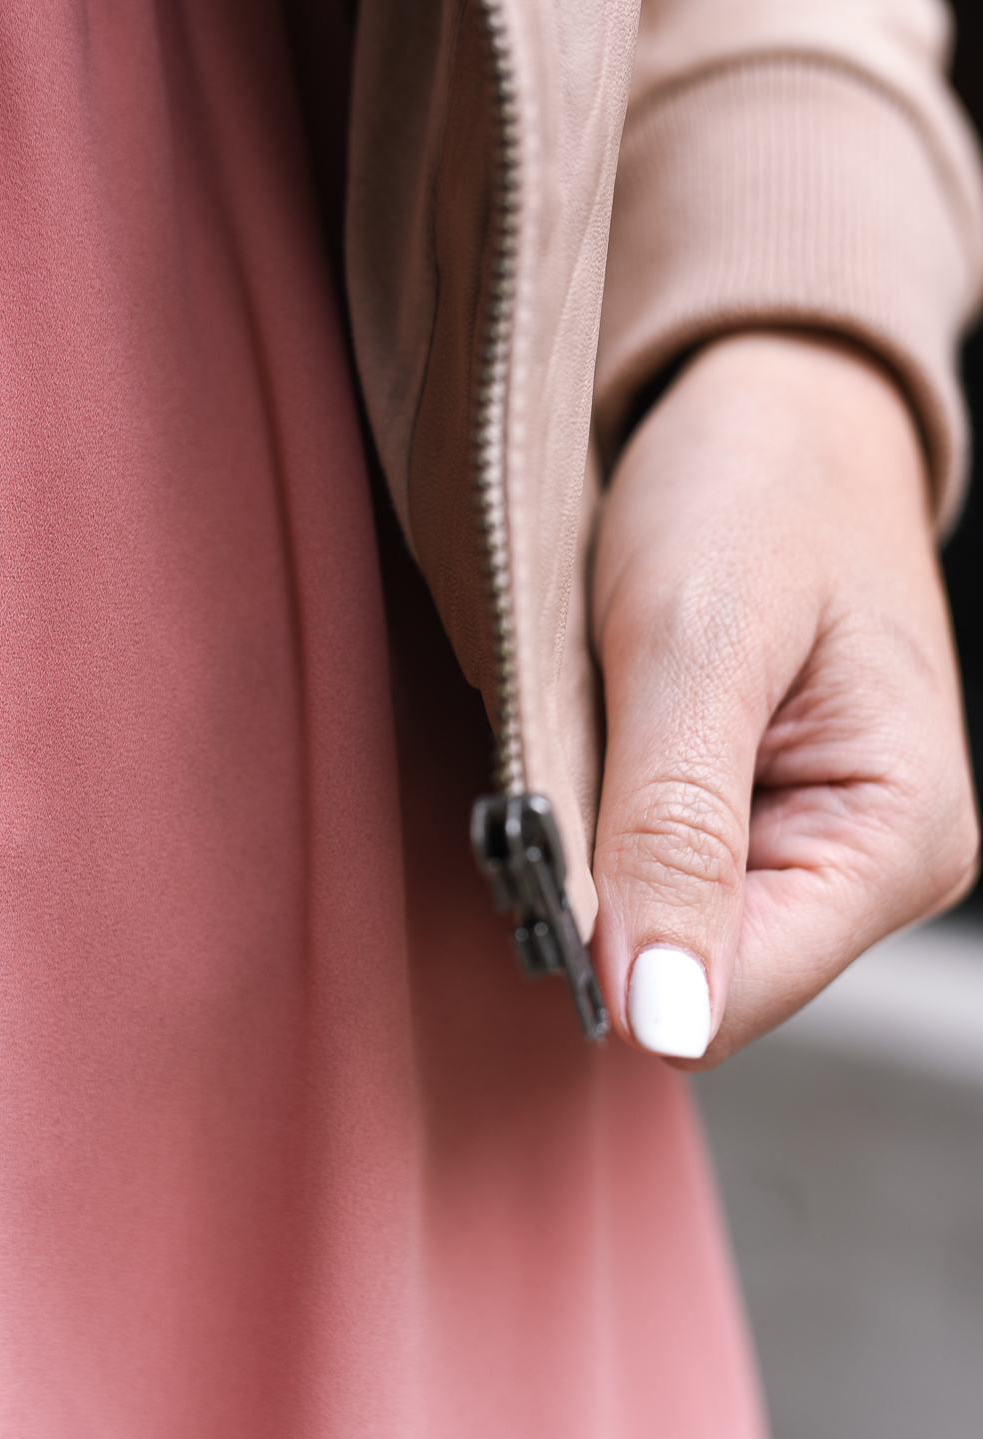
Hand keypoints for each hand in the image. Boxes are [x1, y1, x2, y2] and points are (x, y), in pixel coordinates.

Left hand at [590, 331, 978, 1067]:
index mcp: (897, 843)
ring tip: (612, 725)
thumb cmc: (757, 489)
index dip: (616, 945)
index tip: (554, 832)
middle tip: (587, 748)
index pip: (726, 1002)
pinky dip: (604, 822)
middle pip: (689, 977)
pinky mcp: (762, 823)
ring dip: (598, 849)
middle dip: (606, 888)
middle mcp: (871, 869)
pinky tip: (616, 740)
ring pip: (660, 930)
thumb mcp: (697, 645)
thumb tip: (665, 1016)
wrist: (774, 409)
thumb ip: (677, 832)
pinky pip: (654, 874)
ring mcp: (816, 849)